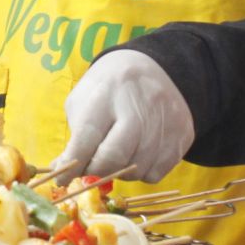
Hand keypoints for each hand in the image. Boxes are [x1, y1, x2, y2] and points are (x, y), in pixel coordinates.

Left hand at [57, 50, 194, 183]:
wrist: (152, 68)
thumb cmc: (108, 88)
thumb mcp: (83, 100)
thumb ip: (73, 137)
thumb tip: (62, 172)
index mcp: (107, 93)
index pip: (87, 137)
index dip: (73, 163)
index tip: (62, 177)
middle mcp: (139, 106)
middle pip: (115, 157)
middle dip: (96, 171)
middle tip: (88, 170)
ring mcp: (165, 121)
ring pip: (136, 169)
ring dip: (119, 172)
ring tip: (114, 157)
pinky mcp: (182, 135)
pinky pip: (156, 173)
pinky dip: (140, 172)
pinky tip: (135, 155)